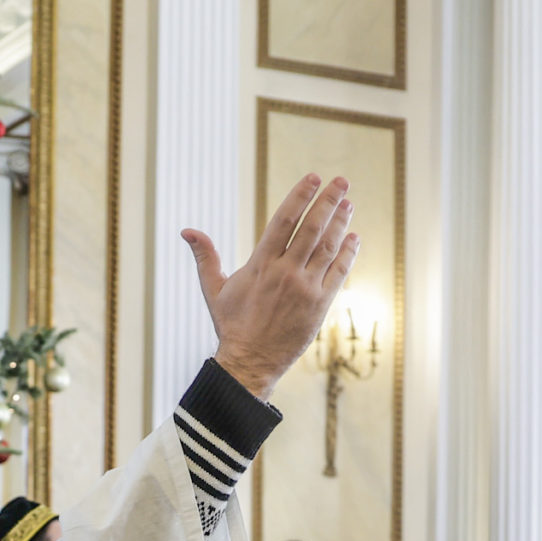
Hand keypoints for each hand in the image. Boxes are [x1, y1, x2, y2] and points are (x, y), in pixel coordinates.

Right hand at [184, 174, 359, 399]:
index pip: (284, 220)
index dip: (300, 196)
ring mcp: (305, 289)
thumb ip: (206, 256)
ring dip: (340, 223)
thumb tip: (187, 231)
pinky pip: (338, 273)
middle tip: (341, 182)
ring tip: (348, 203)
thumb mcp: (214, 289)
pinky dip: (347, 254)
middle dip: (328, 202)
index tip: (312, 178)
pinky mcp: (320, 305)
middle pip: (311, 228)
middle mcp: (285, 273)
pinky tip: (354, 237)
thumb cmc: (231, 325)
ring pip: (327, 248)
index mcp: (260, 265)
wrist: (250, 362)